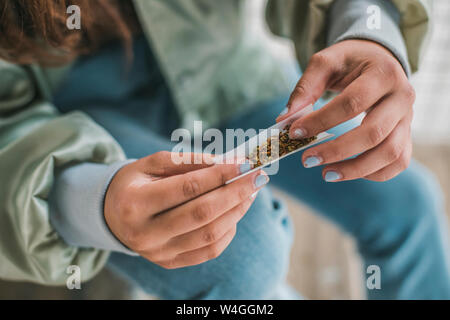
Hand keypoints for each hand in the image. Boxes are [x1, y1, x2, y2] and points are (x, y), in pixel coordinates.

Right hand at [104, 152, 268, 268]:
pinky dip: (228, 230)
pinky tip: (235, 212)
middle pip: (203, 214)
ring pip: (210, 235)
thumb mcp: (151, 164)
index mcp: (135, 204)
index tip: (244, 162)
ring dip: (237, 211)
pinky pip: (209, 251)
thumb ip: (186, 161)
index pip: (187, 188)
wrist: (112, 215)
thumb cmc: (135, 184)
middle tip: (258, 176)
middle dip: (236, 193)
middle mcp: (145, 234)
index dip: (219, 175)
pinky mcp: (170, 263)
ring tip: (250, 192)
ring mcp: (158, 253)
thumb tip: (225, 163)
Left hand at [277, 39, 414, 181]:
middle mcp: (402, 97)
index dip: (321, 121)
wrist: (380, 59)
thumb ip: (305, 88)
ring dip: (356, 169)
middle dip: (337, 150)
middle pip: (374, 133)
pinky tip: (347, 171)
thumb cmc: (349, 61)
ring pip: (390, 153)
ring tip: (326, 174)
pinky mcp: (406, 135)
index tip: (294, 133)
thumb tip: (284, 120)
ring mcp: (408, 119)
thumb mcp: (326, 62)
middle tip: (307, 160)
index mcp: (383, 74)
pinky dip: (374, 173)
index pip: (352, 103)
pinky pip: (398, 162)